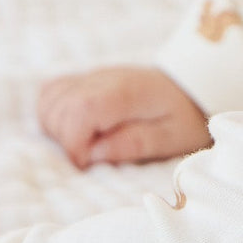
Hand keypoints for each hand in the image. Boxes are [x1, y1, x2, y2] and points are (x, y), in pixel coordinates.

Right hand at [37, 65, 213, 168]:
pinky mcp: (86, 80)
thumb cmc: (185, 117)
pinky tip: (72, 130)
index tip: (86, 164)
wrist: (192, 87)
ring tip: (83, 145)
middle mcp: (102, 79)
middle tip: (90, 157)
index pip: (80, 110)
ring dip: (55, 128)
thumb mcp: (172, 138)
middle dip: (64, 140)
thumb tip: (94, 153)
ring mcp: (92, 77)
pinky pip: (52, 91)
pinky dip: (52, 113)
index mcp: (125, 93)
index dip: (74, 143)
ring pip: (49, 98)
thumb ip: (135, 143)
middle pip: (59, 106)